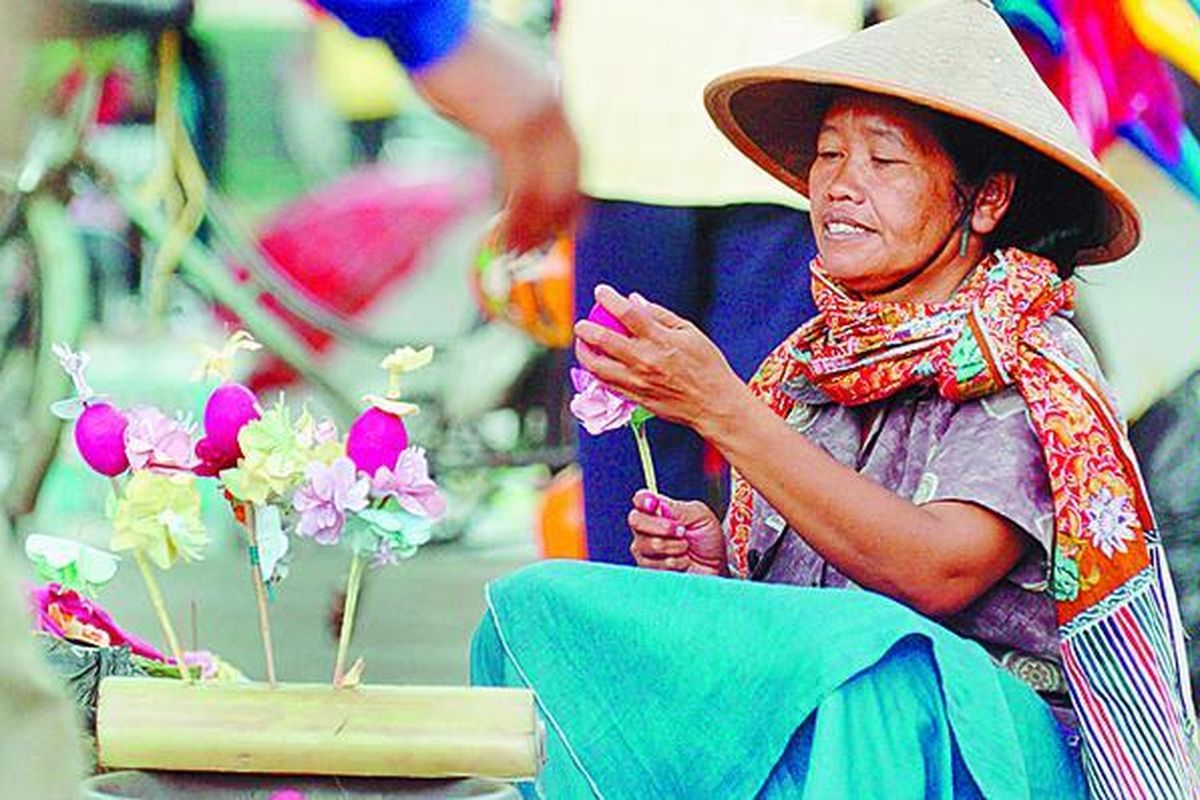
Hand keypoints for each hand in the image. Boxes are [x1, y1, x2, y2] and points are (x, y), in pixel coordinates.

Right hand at [412, 26, 580, 252]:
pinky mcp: (510, 128)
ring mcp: (535, 115)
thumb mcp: (488, 88)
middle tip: (550, 243)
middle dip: (562, 212)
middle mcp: (552, 101)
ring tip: (521, 250)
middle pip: (571, 171)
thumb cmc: (444, 54)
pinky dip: (518, 216)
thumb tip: (502, 148)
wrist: (430, 29)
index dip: (572, 189)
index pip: (575, 150)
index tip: (566, 217)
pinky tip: (507, 235)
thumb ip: (504, 117)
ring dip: (537, 223)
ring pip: (549, 184)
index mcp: (551, 88)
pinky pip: (523, 184)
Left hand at [574, 285, 746, 429]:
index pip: (627, 313)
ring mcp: (637, 381)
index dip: (610, 299)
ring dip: (584, 352)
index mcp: (660, 340)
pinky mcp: (635, 397)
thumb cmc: (706, 365)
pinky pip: (606, 384)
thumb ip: (660, 315)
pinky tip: (595, 364)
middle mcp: (645, 360)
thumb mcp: (690, 332)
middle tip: (581, 323)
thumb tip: (635, 301)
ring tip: (583, 344)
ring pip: (597, 366)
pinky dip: (596, 372)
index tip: (600, 291)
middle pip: (604, 339)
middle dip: (586, 328)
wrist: (713, 404)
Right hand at [627, 490, 724, 575]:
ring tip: (685, 548)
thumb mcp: (700, 516)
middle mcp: (647, 528)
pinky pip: (653, 564)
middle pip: (636, 520)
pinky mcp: (648, 568)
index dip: (643, 500)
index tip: (653, 504)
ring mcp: (645, 549)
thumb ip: (677, 508)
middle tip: (681, 531)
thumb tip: (656, 502)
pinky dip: (674, 563)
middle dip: (662, 527)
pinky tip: (682, 562)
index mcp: (659, 510)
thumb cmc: (708, 540)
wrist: (716, 567)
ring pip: (645, 544)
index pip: (640, 499)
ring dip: (673, 547)